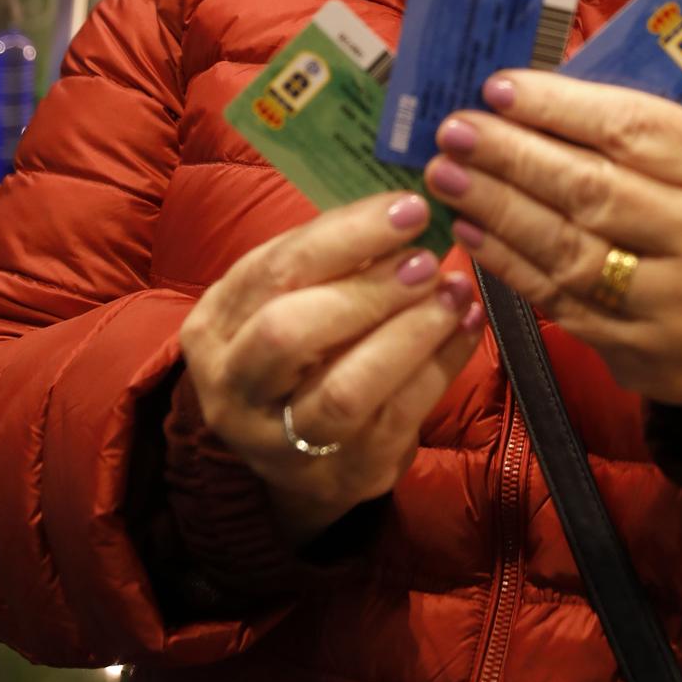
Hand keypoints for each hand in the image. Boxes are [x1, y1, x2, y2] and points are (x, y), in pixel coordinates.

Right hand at [178, 192, 482, 544]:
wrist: (294, 453)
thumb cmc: (299, 346)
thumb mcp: (291, 295)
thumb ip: (331, 254)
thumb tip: (404, 206)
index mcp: (215, 327)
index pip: (274, 271)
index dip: (345, 236)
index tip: (409, 209)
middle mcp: (233, 389)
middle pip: (290, 334)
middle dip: (368, 291)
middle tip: (428, 259)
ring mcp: (283, 443)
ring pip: (344, 390)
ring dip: (409, 334)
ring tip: (453, 294)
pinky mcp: (344, 475)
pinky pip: (398, 419)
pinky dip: (441, 365)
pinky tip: (466, 325)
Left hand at [423, 72, 681, 406]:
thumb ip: (638, 134)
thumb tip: (527, 98)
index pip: (635, 129)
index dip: (559, 107)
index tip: (497, 88)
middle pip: (595, 190)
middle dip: (513, 157)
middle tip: (454, 132)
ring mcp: (680, 304)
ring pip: (569, 250)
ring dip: (497, 208)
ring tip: (446, 176)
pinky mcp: (642, 351)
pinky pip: (560, 300)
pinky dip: (508, 262)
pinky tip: (471, 230)